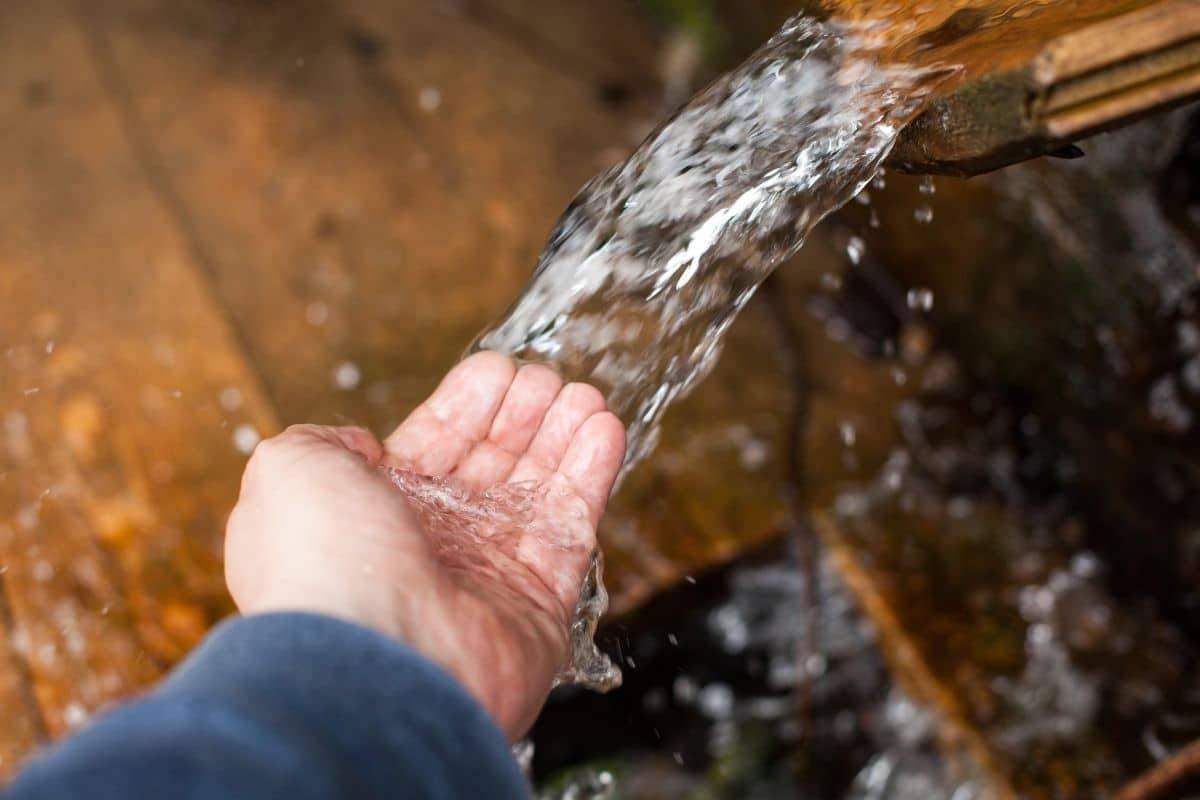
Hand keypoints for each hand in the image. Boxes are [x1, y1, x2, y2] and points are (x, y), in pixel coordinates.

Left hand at [224, 352, 625, 737]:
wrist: (370, 662)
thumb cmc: (320, 563)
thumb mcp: (288, 470)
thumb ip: (323, 441)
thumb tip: (368, 447)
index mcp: (373, 512)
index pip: (434, 445)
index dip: (467, 405)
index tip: (498, 370)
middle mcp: (431, 545)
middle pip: (492, 464)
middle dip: (522, 416)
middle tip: (548, 379)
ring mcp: (488, 575)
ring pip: (538, 490)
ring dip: (564, 436)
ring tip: (586, 396)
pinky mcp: (540, 603)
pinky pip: (572, 526)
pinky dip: (591, 475)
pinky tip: (604, 429)